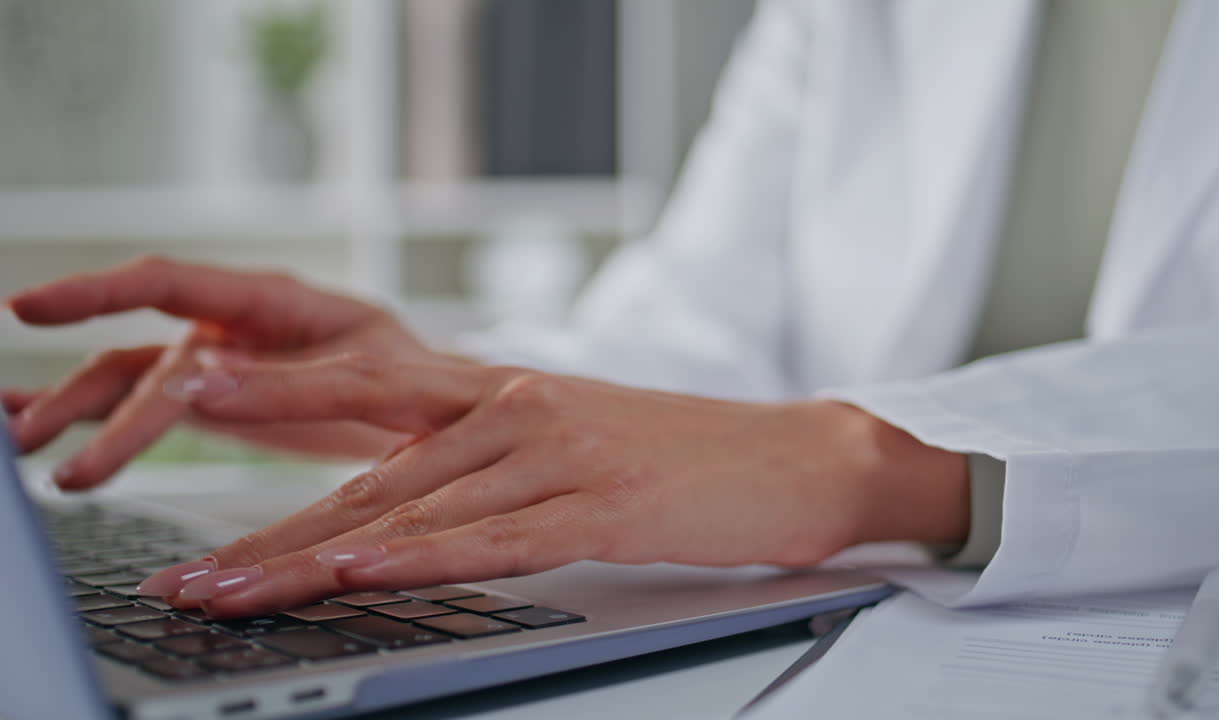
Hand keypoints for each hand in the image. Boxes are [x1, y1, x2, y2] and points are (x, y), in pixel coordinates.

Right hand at [3, 256, 438, 488]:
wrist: (440, 411)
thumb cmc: (415, 375)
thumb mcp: (366, 371)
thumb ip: (287, 380)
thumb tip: (197, 380)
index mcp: (271, 299)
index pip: (168, 283)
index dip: (95, 291)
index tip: (29, 308)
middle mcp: (233, 327)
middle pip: (141, 352)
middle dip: (82, 394)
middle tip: (32, 437)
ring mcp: (220, 367)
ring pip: (132, 384)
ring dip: (78, 414)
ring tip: (30, 454)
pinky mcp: (217, 404)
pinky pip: (145, 407)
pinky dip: (97, 422)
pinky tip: (53, 438)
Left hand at [139, 351, 968, 616]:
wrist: (801, 456)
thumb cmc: (684, 459)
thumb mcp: (570, 446)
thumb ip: (484, 470)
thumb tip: (397, 515)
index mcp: (503, 394)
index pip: (366, 427)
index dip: (272, 451)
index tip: (193, 482)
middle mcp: (518, 412)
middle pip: (369, 479)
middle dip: (270, 537)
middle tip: (188, 580)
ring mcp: (561, 455)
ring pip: (416, 512)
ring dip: (316, 560)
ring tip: (233, 597)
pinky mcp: (606, 504)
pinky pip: (498, 539)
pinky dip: (423, 559)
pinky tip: (363, 573)